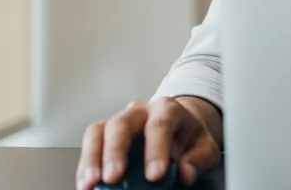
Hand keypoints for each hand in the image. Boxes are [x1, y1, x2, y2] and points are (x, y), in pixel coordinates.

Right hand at [77, 97, 221, 189]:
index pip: (160, 125)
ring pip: (99, 131)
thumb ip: (199, 159)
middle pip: (122, 124)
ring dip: (92, 159)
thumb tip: (185, 173)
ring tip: (91, 183)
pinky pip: (90, 144)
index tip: (155, 175)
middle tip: (114, 178)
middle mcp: (139, 111)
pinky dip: (85, 166)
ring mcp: (119, 121)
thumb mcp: (205, 147)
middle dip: (115, 152)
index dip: (156, 150)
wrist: (179, 127)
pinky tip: (86, 183)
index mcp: (167, 109)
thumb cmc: (189, 137)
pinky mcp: (104, 135)